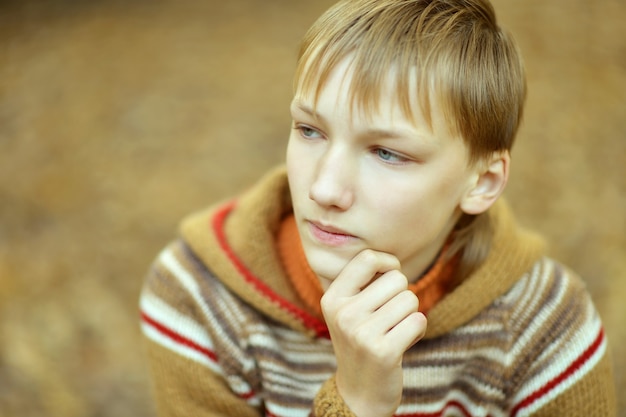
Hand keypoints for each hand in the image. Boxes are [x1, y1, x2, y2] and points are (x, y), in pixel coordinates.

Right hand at [321, 249, 426, 416]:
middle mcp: (343, 314)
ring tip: (395, 330)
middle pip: (396, 279)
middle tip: (390, 316)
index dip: (388, 262)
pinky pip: (419, 320)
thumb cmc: (361, 341)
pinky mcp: (384, 351)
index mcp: (332, 299)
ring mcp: (361, 333)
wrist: (359, 393)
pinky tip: (403, 342)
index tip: (390, 275)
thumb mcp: (348, 310)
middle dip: (402, 294)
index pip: (366, 258)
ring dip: (410, 314)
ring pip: (410, 299)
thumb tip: (391, 260)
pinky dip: (418, 330)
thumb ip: (362, 283)